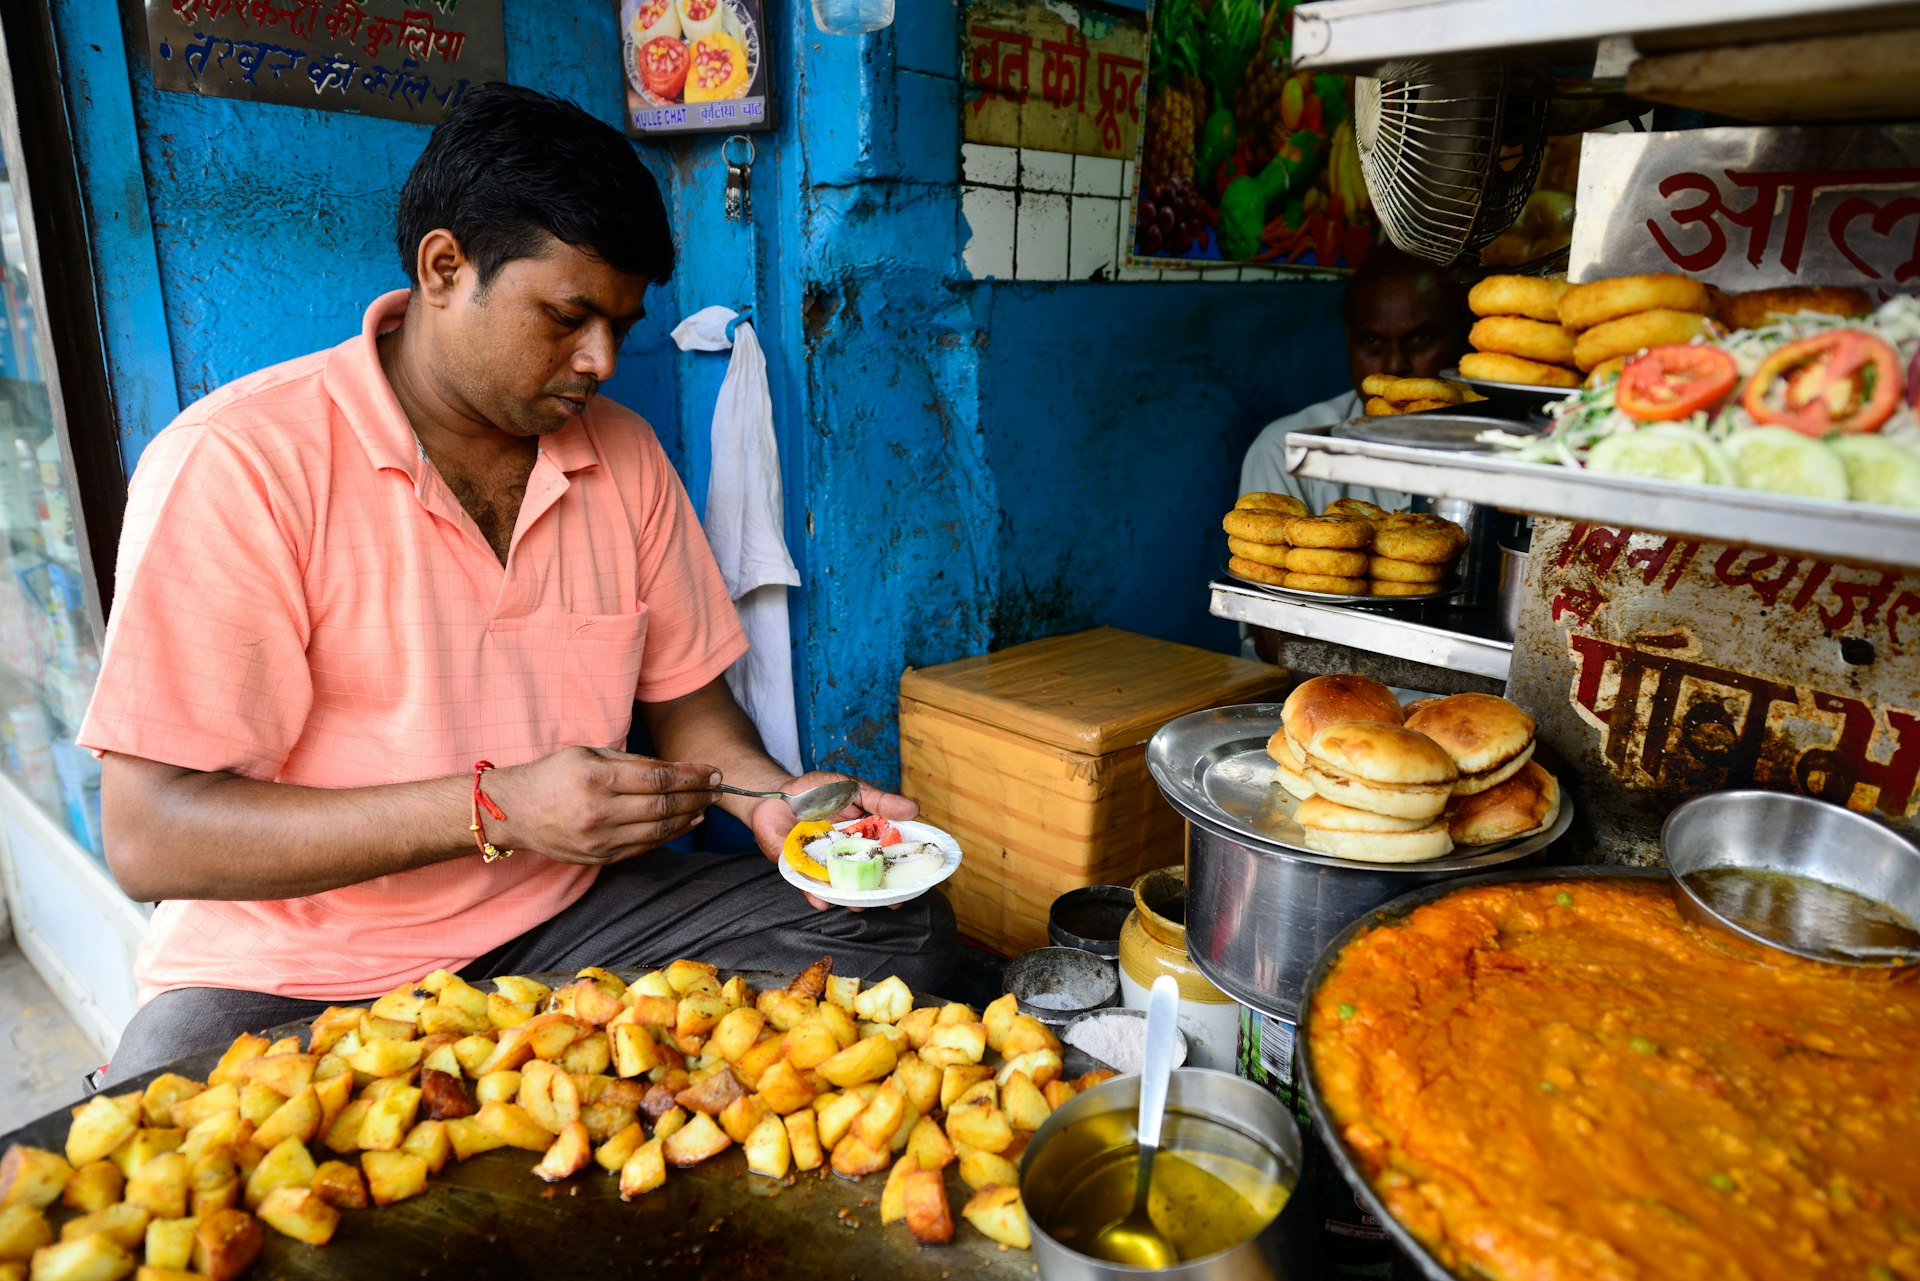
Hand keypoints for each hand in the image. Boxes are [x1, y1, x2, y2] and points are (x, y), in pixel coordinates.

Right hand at [485, 746, 719, 865]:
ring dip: (690, 817)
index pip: (659, 778)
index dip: (692, 775)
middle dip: (698, 796)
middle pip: (664, 805)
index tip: (714, 771)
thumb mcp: (587, 754)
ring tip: (707, 804)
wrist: (513, 812)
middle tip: (718, 788)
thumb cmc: (552, 775)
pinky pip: (644, 847)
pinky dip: (670, 835)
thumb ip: (631, 761)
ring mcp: (600, 840)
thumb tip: (675, 769)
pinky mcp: (600, 858)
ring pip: (659, 831)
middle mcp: (599, 812)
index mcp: (596, 779)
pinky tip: (686, 823)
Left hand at [749, 772, 917, 910]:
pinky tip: (822, 900)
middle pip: (862, 880)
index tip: (912, 887)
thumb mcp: (855, 790)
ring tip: (859, 905)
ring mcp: (820, 865)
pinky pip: (805, 883)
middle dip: (876, 894)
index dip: (896, 876)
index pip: (881, 862)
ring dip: (848, 898)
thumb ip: (882, 801)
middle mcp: (842, 858)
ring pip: (837, 887)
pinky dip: (813, 893)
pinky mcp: (795, 867)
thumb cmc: (818, 791)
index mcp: (859, 842)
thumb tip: (914, 810)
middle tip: (891, 902)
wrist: (778, 790)